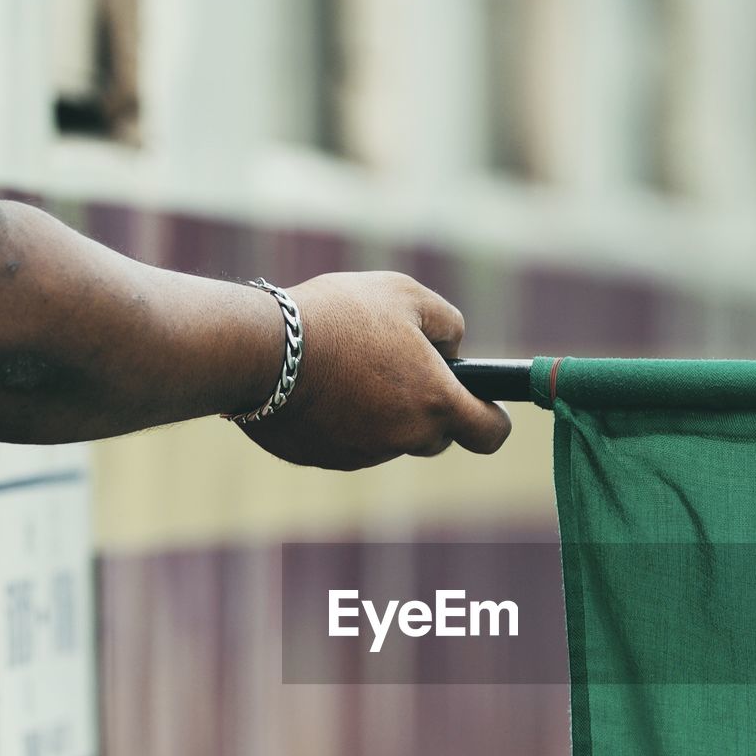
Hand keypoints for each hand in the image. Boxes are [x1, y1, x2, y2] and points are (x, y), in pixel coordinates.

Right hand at [237, 271, 510, 470]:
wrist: (263, 351)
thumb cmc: (340, 316)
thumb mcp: (406, 294)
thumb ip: (447, 324)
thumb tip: (453, 350)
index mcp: (435, 402)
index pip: (489, 435)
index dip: (492, 419)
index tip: (482, 402)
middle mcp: (404, 439)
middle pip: (436, 436)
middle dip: (428, 407)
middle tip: (398, 364)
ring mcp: (364, 455)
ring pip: (390, 438)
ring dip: (382, 411)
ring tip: (349, 365)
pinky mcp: (327, 461)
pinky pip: (349, 442)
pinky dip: (344, 420)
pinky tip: (319, 384)